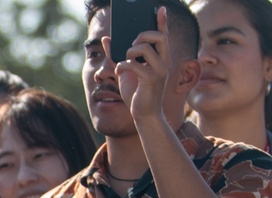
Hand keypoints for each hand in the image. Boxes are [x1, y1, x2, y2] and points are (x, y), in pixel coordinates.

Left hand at [104, 7, 169, 126]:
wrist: (143, 114)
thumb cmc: (136, 92)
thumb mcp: (125, 70)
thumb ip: (117, 54)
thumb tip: (106, 38)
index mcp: (160, 58)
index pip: (164, 35)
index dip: (162, 21)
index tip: (158, 8)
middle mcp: (164, 62)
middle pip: (158, 37)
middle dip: (141, 36)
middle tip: (130, 46)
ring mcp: (160, 70)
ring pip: (145, 48)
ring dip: (129, 52)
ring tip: (124, 62)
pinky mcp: (152, 79)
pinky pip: (135, 64)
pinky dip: (124, 66)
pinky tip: (120, 71)